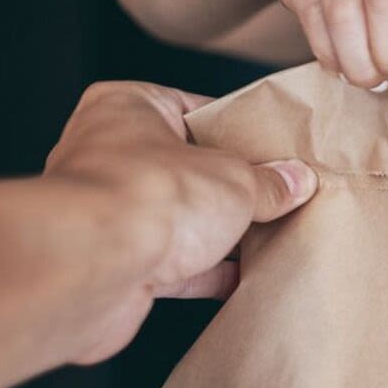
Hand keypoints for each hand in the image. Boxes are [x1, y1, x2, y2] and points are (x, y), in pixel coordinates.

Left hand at [42, 81, 318, 363]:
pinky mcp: (118, 262)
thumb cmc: (145, 196)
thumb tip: (295, 182)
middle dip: (235, 186)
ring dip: (223, 233)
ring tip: (274, 236)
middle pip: (191, 166)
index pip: (196, 108)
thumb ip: (268, 182)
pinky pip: (175, 265)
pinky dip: (208, 273)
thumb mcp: (234, 177)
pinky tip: (247, 279)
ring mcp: (112, 211)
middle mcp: (111, 154)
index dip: (240, 129)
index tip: (277, 146)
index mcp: (129, 107)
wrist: (92, 268)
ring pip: (182, 218)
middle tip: (283, 193)